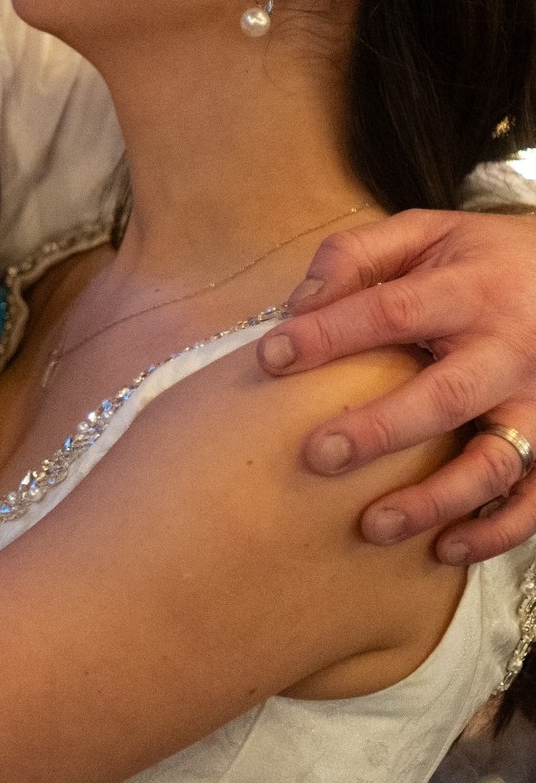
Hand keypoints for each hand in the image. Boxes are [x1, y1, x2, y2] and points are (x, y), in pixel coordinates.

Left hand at [257, 208, 535, 563]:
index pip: (392, 311)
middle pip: (446, 395)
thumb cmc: (477, 260)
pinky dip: (495, 531)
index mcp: (470, 290)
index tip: (272, 356)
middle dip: (381, 430)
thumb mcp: (424, 233)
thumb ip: (357, 256)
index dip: (330, 333)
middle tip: (319, 455)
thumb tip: (299, 305)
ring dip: (435, 499)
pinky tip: (444, 549)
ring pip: (495, 462)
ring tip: (371, 525)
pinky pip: (533, 498)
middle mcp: (509, 350)